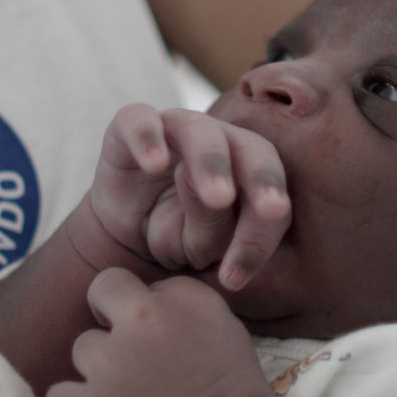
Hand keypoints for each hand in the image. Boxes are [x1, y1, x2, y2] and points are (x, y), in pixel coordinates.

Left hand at [45, 268, 272, 396]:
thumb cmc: (237, 394)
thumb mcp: (225, 329)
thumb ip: (185, 311)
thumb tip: (154, 313)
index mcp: (181, 297)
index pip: (148, 287)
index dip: (151, 312)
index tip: (163, 338)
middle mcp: (142, 317)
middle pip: (103, 289)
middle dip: (107, 311)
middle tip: (123, 344)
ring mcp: (111, 359)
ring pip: (82, 347)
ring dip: (99, 368)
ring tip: (124, 394)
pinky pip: (58, 396)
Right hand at [86, 103, 290, 290]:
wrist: (124, 230)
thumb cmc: (176, 235)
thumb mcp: (199, 247)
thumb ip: (216, 232)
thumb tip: (222, 205)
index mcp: (251, 168)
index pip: (272, 193)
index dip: (261, 233)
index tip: (235, 276)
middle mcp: (220, 140)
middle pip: (252, 149)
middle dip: (262, 181)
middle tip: (270, 211)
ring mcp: (175, 128)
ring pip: (201, 131)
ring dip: (212, 162)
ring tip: (217, 198)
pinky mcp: (129, 126)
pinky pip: (139, 121)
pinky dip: (147, 139)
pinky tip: (153, 165)